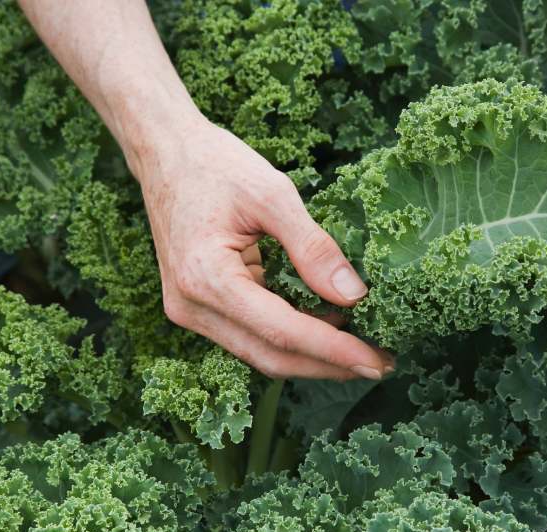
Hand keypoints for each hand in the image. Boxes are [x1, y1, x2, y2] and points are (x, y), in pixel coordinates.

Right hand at [132, 116, 391, 380]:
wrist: (164, 153)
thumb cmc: (214, 164)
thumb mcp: (273, 194)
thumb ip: (313, 248)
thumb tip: (354, 296)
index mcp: (205, 278)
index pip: (282, 332)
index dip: (335, 350)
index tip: (379, 360)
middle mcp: (191, 307)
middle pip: (271, 357)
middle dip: (329, 364)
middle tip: (382, 363)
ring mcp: (190, 311)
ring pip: (261, 353)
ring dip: (312, 356)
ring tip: (363, 348)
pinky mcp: (197, 307)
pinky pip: (251, 335)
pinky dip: (291, 337)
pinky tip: (328, 326)